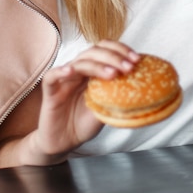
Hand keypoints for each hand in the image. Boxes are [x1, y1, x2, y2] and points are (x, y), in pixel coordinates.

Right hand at [33, 40, 139, 157]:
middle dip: (114, 57)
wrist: (64, 143)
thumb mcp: (106, 108)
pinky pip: (52, 76)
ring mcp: (64, 79)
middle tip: (129, 67)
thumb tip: (142, 88)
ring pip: (79, 62)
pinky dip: (60, 71)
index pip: (106, 49)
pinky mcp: (50, 91)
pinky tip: (71, 70)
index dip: (121, 50)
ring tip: (113, 73)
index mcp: (93, 70)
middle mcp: (79, 70)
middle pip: (94, 51)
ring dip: (97, 65)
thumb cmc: (84, 123)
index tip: (137, 59)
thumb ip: (117, 95)